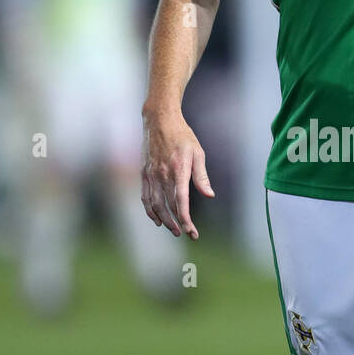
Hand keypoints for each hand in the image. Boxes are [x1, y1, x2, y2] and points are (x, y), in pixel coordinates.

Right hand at [141, 111, 213, 236]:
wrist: (159, 120)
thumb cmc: (182, 136)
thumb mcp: (197, 153)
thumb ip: (201, 176)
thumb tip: (209, 195)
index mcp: (178, 170)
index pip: (181, 201)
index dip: (185, 219)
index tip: (191, 232)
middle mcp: (162, 175)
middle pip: (168, 207)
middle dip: (177, 224)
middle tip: (185, 234)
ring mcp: (151, 175)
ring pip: (154, 205)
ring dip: (163, 220)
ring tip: (173, 230)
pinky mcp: (144, 173)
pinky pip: (145, 197)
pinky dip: (150, 210)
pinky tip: (157, 218)